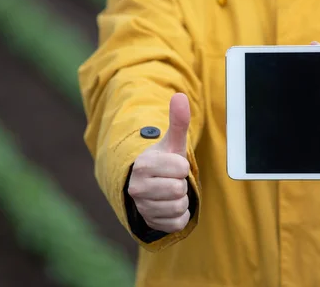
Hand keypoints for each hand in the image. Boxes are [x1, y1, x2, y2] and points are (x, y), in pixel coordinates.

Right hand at [127, 93, 190, 232]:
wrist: (147, 186)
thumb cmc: (163, 162)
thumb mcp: (171, 143)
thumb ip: (177, 121)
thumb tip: (180, 96)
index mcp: (143, 165)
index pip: (181, 168)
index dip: (182, 166)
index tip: (173, 166)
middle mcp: (137, 187)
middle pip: (179, 189)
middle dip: (181, 184)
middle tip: (171, 179)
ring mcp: (142, 207)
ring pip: (179, 206)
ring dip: (181, 199)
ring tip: (169, 192)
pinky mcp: (150, 223)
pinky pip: (178, 222)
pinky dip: (180, 215)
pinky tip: (169, 206)